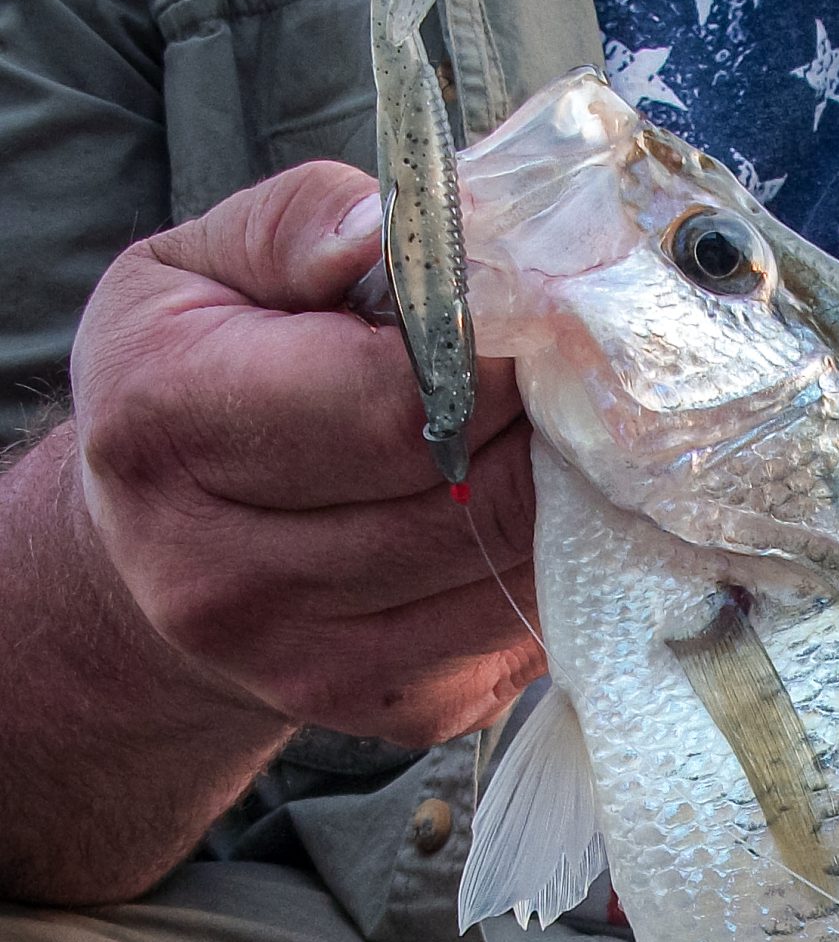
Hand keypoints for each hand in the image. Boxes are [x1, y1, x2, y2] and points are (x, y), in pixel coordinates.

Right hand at [71, 158, 541, 746]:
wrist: (153, 560)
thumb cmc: (186, 386)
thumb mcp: (198, 268)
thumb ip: (298, 226)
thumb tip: (393, 234)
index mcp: (169, 428)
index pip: (395, 403)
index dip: (498, 357)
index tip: (544, 317)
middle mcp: (223, 572)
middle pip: (470, 495)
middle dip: (547, 426)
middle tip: (581, 375)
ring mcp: (310, 665)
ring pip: (512, 569)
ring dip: (572, 501)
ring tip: (572, 439)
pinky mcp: (393, 715)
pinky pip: (525, 633)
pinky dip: (559, 570)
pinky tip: (546, 517)